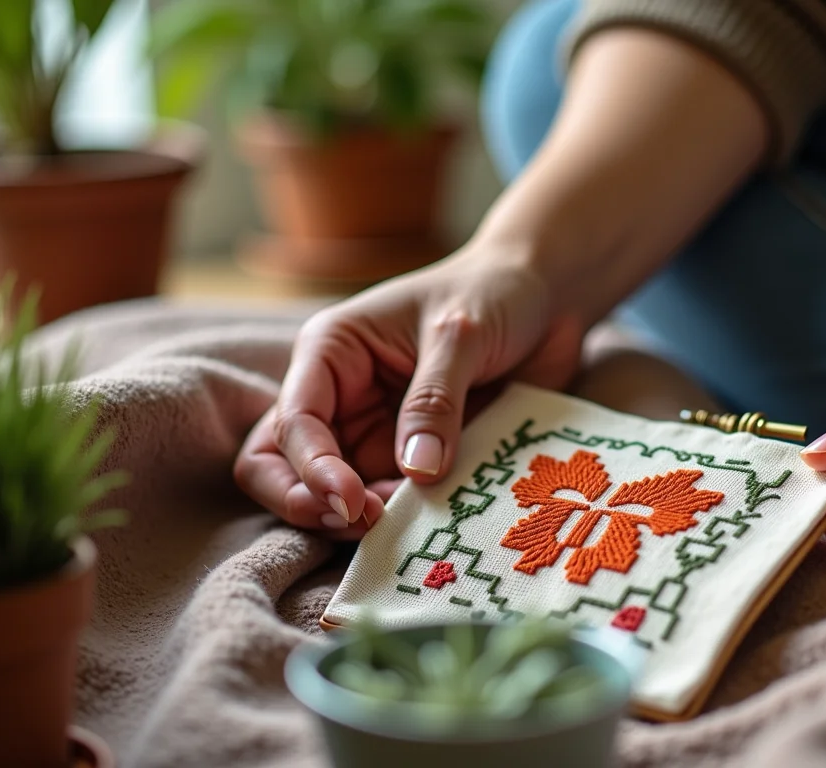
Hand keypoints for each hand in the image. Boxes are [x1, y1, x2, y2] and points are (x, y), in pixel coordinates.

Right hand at [233, 246, 584, 538]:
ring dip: (355, 519)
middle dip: (307, 502)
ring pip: (331, 495)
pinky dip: (400, 522)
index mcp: (331, 352)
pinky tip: (430, 525)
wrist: (543, 297)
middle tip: (360, 523)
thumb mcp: (461, 335)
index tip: (352, 501)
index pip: (294, 422)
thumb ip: (435, 400)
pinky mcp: (410, 460)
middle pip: (282, 465)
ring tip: (404, 524)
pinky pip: (391, 502)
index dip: (313, 468)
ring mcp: (372, 433)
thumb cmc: (492, 294)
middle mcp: (339, 397)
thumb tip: (418, 470)